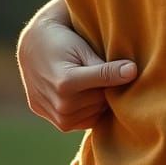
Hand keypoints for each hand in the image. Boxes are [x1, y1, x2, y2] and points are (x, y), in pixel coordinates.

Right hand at [17, 0, 137, 131]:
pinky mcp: (56, 122)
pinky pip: (84, 120)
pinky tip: (85, 93)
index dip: (120, 73)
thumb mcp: (83, 48)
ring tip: (94, 81)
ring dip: (99, 100)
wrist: (33, 48)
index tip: (131, 67)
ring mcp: (56, 117)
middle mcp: (60, 105)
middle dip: (108, 87)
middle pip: (102, 101)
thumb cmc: (63, 41)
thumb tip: (132, 72)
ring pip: (95, 113)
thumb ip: (106, 65)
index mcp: (66, 83)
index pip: (108, 83)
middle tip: (107, 71)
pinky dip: (89, 109)